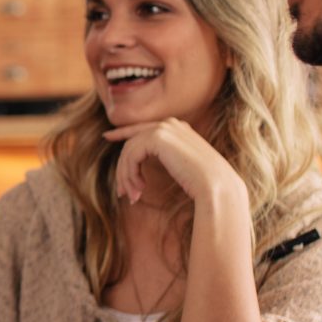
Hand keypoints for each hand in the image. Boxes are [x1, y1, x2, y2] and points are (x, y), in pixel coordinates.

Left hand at [105, 118, 244, 207]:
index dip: (122, 132)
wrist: (215, 185)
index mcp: (178, 128)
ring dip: (127, 177)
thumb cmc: (201, 183)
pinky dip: (130, 174)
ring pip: (129, 151)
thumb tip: (140, 160)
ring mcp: (164, 128)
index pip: (142, 127)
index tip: (106, 137)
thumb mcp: (180, 166)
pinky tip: (139, 190)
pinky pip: (131, 155)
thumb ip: (164, 157)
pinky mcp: (157, 138)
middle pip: (132, 142)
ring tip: (133, 197)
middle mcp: (170, 124)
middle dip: (123, 168)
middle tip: (122, 193)